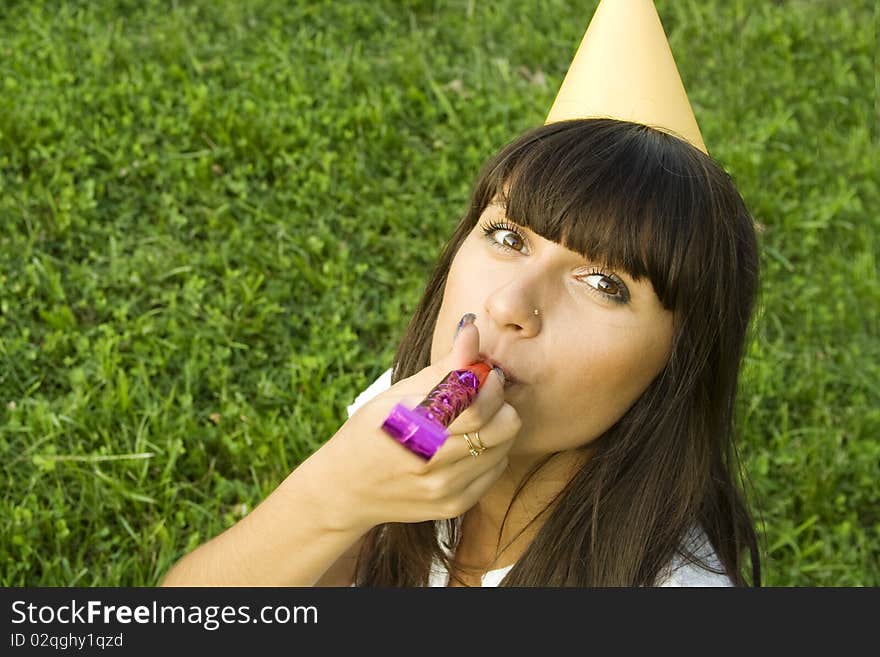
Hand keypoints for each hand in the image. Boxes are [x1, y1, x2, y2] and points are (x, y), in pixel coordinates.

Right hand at [311, 320, 520, 531]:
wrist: (346, 489)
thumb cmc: (372, 432)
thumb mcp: (397, 395)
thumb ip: (443, 367)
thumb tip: (472, 329)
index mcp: (414, 428)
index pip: (476, 406)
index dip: (490, 385)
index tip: (487, 374)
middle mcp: (431, 463)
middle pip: (499, 429)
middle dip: (502, 405)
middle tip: (489, 394)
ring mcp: (443, 489)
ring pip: (502, 450)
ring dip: (498, 428)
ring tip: (477, 419)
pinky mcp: (453, 505)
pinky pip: (494, 472)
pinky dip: (491, 453)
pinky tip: (469, 445)